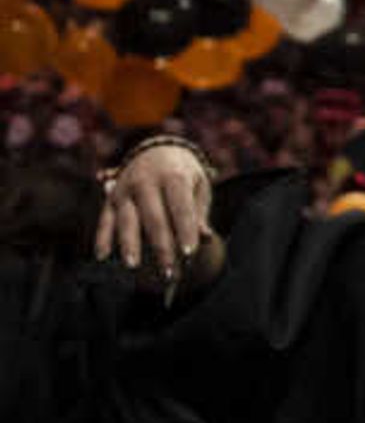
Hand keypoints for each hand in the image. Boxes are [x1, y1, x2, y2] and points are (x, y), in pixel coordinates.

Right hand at [95, 137, 214, 292]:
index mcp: (173, 176)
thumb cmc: (185, 175)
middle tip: (169, 272)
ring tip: (133, 267)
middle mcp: (145, 181)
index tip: (190, 253)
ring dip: (129, 245)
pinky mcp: (111, 198)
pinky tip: (102, 256)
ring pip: (127, 220)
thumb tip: (205, 237)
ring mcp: (125, 189)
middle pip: (154, 218)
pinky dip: (102, 237)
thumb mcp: (199, 186)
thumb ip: (199, 212)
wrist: (157, 149)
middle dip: (161, 247)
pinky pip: (105, 219)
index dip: (185, 230)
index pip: (180, 207)